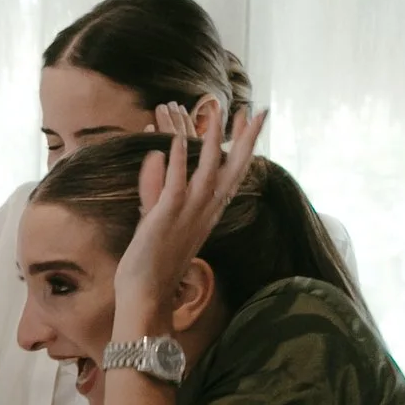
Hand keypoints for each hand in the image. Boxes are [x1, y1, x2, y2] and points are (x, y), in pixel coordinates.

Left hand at [115, 106, 267, 319]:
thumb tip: (158, 156)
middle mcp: (204, 211)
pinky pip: (174, 186)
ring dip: (213, 142)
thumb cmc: (152, 260)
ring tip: (219, 114)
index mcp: (207, 211)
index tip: (254, 121)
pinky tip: (177, 142)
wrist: (146, 293)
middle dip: (245, 139)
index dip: (244, 147)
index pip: (232, 173)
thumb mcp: (156, 216)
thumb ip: (156, 186)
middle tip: (258, 111)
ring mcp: (188, 213)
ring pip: (208, 171)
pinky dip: (177, 163)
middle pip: (232, 168)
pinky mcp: (166, 217)